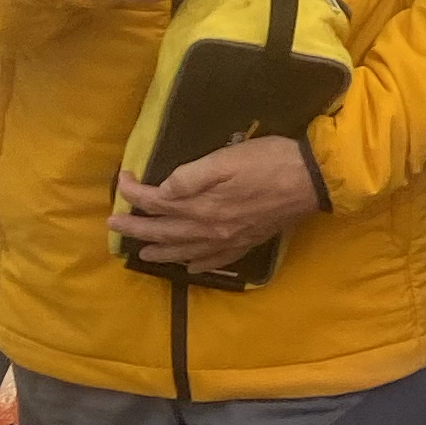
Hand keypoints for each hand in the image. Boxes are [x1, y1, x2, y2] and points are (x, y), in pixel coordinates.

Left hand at [109, 137, 319, 271]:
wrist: (311, 181)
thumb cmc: (267, 161)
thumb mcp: (225, 159)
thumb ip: (190, 177)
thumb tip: (163, 191)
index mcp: (201, 206)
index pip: (157, 201)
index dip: (135, 193)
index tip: (122, 181)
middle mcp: (210, 228)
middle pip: (165, 230)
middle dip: (135, 227)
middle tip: (113, 226)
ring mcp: (228, 239)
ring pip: (185, 250)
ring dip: (160, 251)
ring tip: (142, 252)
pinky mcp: (246, 242)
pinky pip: (215, 260)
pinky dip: (197, 264)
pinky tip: (190, 265)